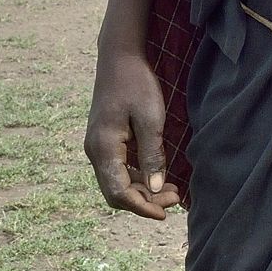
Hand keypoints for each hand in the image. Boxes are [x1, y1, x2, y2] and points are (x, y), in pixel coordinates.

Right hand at [85, 48, 181, 217]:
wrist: (119, 57)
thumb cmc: (136, 83)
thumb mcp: (150, 118)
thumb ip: (152, 154)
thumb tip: (157, 187)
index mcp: (103, 147)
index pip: (118, 192)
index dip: (142, 207)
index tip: (166, 213)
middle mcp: (94, 151)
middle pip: (116, 192)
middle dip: (145, 201)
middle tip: (177, 198)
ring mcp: (96, 146)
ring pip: (116, 182)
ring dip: (143, 190)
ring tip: (173, 189)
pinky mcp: (104, 141)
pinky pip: (117, 170)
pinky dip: (137, 178)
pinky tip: (158, 175)